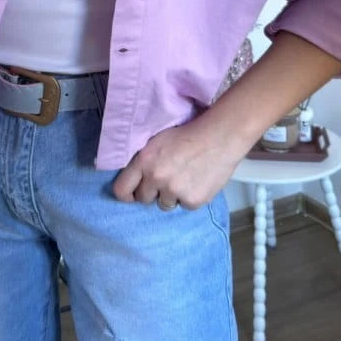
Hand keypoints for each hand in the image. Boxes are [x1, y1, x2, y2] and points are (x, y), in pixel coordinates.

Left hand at [112, 115, 250, 211]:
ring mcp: (174, 191)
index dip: (126, 194)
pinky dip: (189, 198)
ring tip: (182, 179)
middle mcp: (155, 178)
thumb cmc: (187, 135)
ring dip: (170, 196)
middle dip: (152, 192)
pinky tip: (196, 182)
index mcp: (143, 161)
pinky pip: (184, 206)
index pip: (121, 190)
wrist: (219, 138)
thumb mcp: (155, 141)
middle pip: (144, 198)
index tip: (132, 195)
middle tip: (164, 181)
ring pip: (164, 204)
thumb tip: (133, 177)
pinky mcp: (192, 200)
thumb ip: (142, 161)